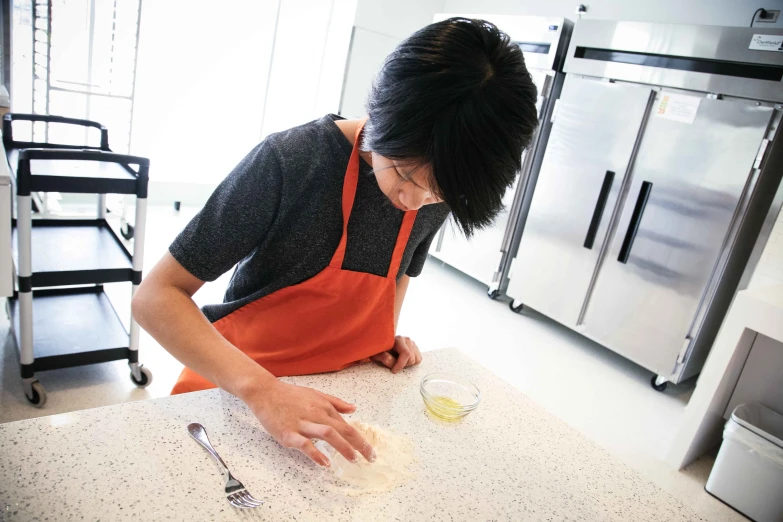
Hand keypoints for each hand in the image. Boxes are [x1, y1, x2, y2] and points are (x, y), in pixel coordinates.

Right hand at [244, 380, 375, 466]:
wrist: (265, 392)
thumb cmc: (290, 394)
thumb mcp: (316, 394)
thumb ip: (336, 402)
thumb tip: (354, 408)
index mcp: (324, 407)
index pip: (346, 425)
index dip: (360, 439)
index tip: (368, 451)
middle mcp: (316, 415)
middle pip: (343, 429)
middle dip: (359, 444)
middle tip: (370, 458)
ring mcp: (302, 424)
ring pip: (328, 434)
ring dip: (343, 447)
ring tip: (353, 459)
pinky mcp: (288, 433)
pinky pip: (304, 444)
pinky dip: (316, 454)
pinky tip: (325, 463)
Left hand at [370, 335, 421, 373]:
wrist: (383, 346)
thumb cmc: (380, 350)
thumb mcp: (378, 354)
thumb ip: (383, 357)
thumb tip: (392, 362)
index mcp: (398, 339)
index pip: (405, 353)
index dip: (401, 364)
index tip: (393, 371)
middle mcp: (407, 340)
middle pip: (411, 359)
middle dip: (403, 365)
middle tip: (394, 366)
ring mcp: (413, 344)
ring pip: (415, 360)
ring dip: (407, 364)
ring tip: (398, 362)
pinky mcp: (416, 349)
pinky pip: (418, 360)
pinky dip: (412, 363)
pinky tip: (403, 360)